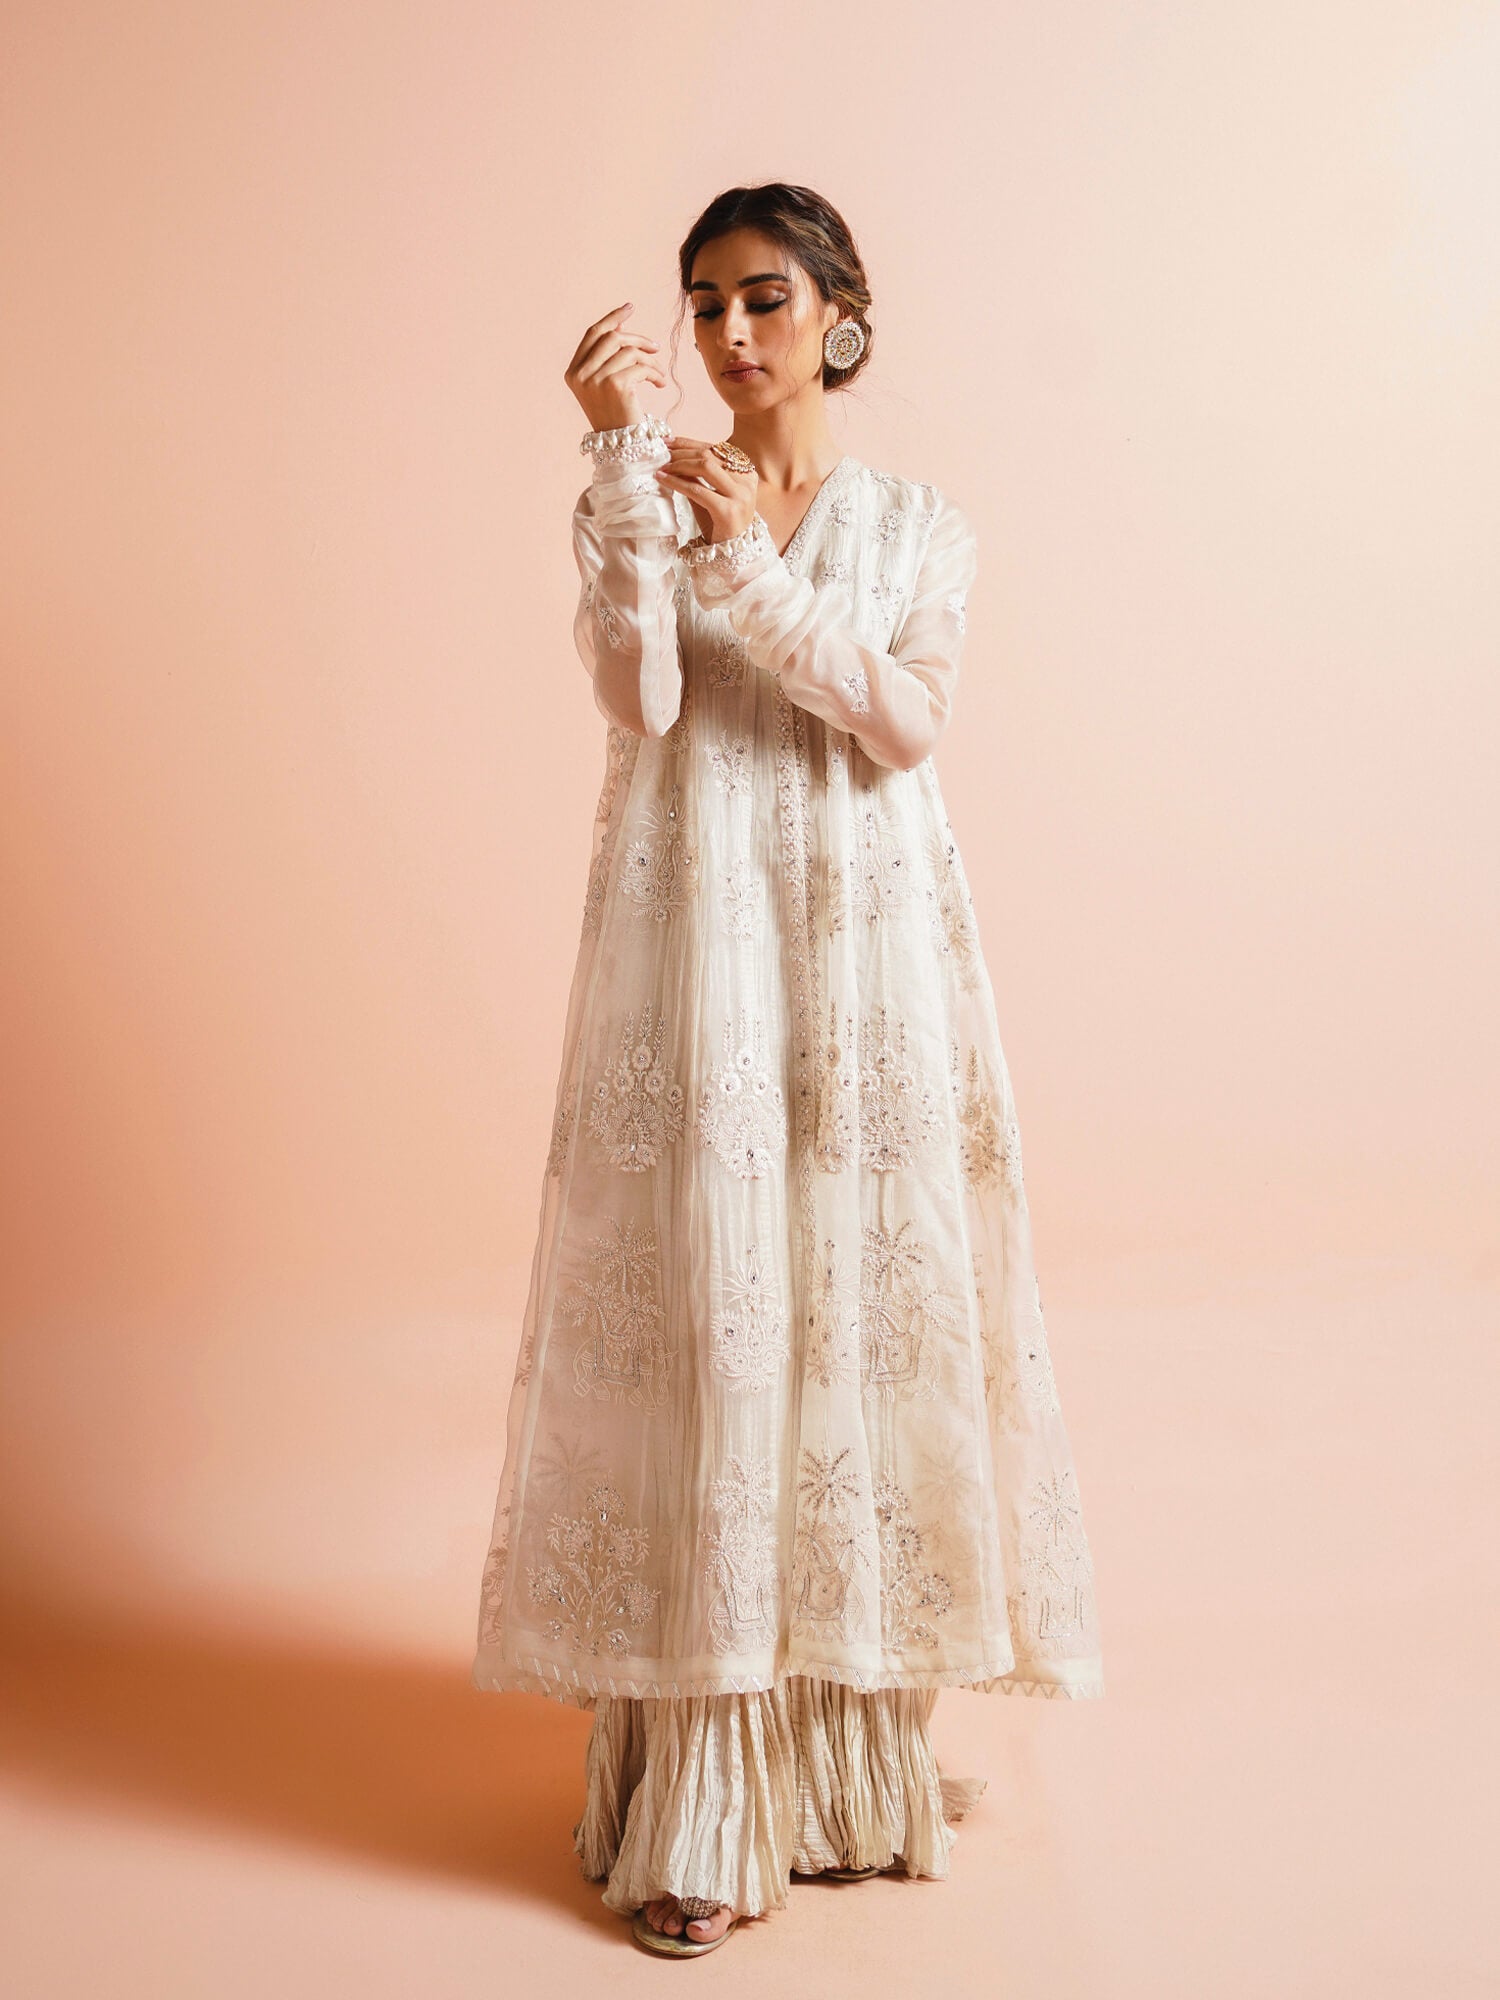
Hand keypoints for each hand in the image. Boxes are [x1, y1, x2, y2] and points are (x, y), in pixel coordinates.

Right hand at [565, 302, 665, 431]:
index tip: (630, 308)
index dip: (612, 318)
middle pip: (612, 337)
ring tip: (659, 374)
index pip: (593, 334)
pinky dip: (655, 373)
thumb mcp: (604, 386)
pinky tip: (660, 384)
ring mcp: (596, 380)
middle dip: (638, 339)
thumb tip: (622, 326)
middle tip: (656, 347)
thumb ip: (607, 358)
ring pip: (629, 351)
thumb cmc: (616, 417)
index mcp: (573, 372)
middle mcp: (580, 375)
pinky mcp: (616, 386)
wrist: (622, 448)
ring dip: (650, 360)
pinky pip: (641, 366)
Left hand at [654, 436, 758, 542]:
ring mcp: (740, 496)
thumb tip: (672, 456)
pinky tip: (663, 479)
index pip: (716, 449)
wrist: (731, 554)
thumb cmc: (719, 524)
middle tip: (662, 453)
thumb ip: (697, 476)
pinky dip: (677, 482)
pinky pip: (698, 490)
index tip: (668, 441)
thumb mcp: (710, 494)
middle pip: (710, 455)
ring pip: (706, 467)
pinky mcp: (728, 511)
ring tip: (662, 467)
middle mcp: (747, 481)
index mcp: (746, 473)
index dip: (689, 442)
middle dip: (682, 451)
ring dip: (680, 464)